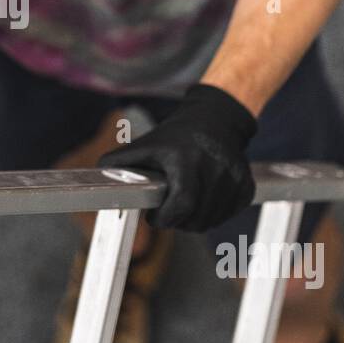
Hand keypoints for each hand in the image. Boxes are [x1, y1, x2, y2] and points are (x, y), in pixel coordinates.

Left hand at [96, 83, 257, 230]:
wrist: (216, 119)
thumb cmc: (175, 136)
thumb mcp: (146, 144)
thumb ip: (120, 162)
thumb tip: (98, 176)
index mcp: (186, 160)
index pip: (181, 205)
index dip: (165, 219)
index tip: (155, 218)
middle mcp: (214, 168)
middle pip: (195, 219)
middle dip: (177, 222)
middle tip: (167, 213)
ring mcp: (233, 177)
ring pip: (212, 220)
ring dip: (194, 221)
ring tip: (183, 206)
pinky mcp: (246, 185)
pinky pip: (228, 214)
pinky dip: (214, 215)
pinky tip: (203, 201)